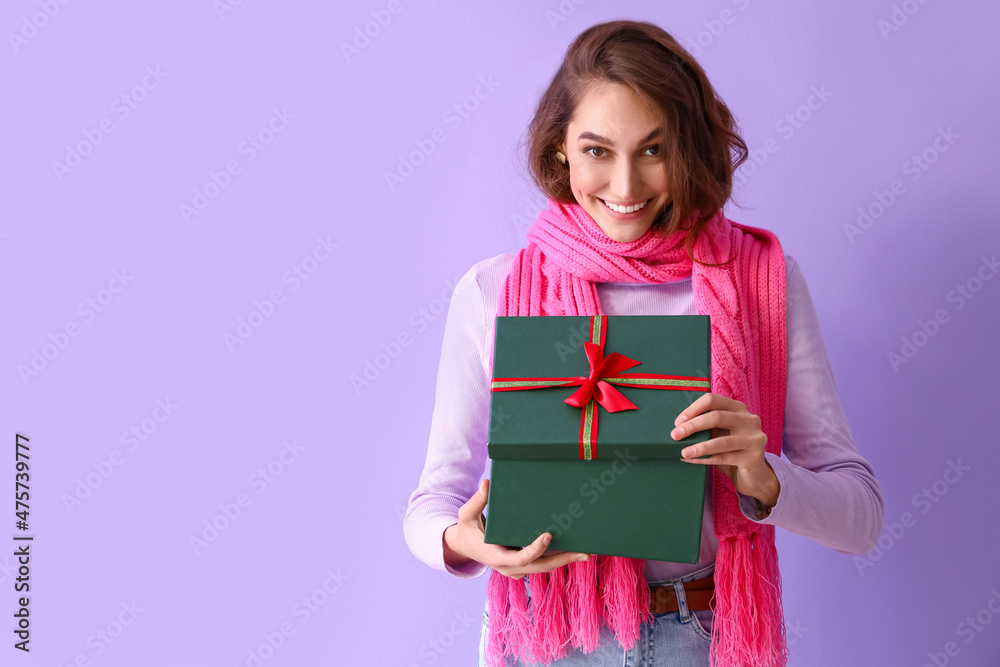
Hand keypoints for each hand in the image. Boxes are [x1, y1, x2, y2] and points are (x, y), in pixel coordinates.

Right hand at [443, 479, 590, 579]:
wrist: (464, 547)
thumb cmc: (466, 528)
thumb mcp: (466, 514)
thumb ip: (477, 501)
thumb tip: (487, 484)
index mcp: (496, 557)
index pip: (520, 558)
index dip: (535, 549)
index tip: (548, 535)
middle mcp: (508, 567)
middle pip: (540, 567)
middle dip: (562, 560)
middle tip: (584, 552)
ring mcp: (516, 569)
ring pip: (544, 567)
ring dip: (565, 560)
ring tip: (586, 551)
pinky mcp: (522, 566)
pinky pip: (542, 563)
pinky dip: (558, 557)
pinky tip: (574, 549)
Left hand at [672, 392, 779, 506]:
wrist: (754, 475)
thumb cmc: (732, 451)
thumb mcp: (720, 434)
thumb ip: (707, 427)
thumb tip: (678, 427)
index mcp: (739, 408)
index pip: (713, 400)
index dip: (693, 409)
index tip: (678, 422)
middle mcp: (749, 420)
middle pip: (717, 417)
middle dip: (693, 425)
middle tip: (675, 435)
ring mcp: (754, 438)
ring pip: (722, 441)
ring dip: (699, 447)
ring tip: (683, 452)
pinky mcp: (754, 457)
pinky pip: (724, 458)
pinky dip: (705, 459)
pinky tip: (692, 460)